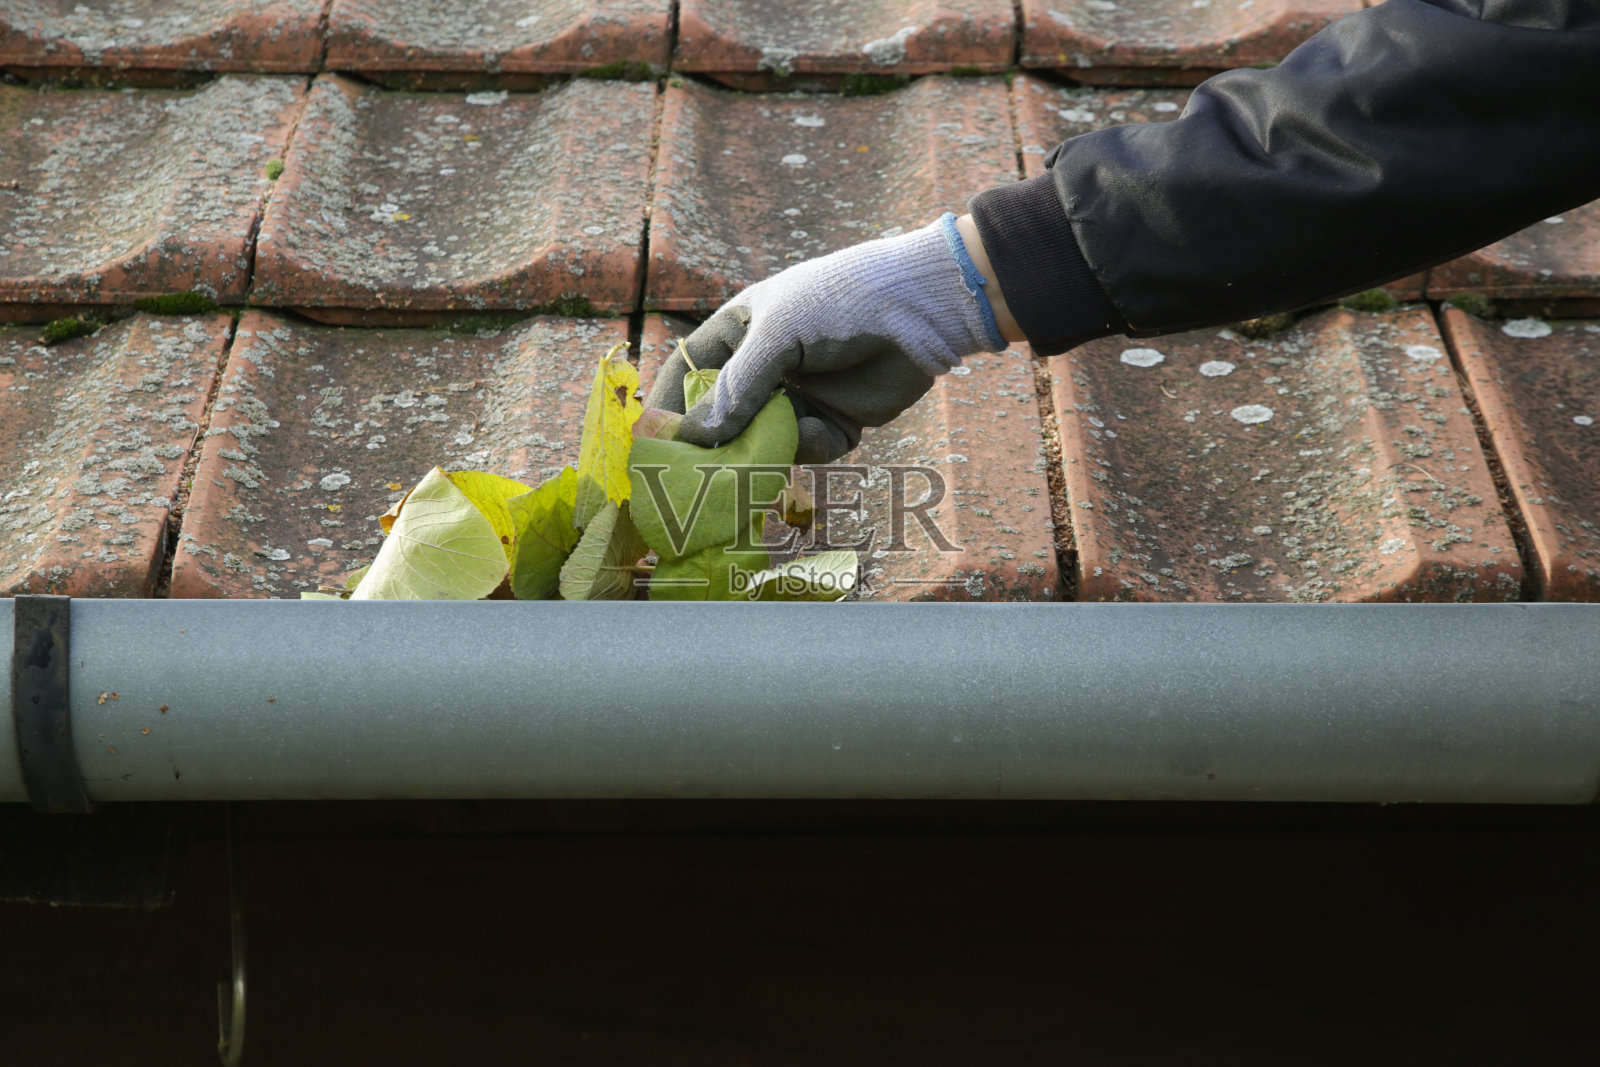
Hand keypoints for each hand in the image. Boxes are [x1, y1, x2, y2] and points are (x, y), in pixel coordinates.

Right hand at [645, 213, 1007, 463]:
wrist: (923, 307)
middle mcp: (766, 367)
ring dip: (764, 453)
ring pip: (764, 442)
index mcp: (742, 332)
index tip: (651, 444)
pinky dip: (813, 445)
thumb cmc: (843, 300)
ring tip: (760, 461)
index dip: (670, 407)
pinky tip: (826, 427)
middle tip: (696, 478)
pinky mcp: (835, 421)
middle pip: (723, 418)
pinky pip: (808, 449)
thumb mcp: (780, 335)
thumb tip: (696, 438)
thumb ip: (738, 388)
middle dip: (713, 447)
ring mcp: (800, 395)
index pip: (690, 373)